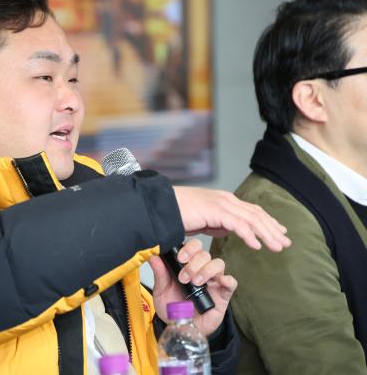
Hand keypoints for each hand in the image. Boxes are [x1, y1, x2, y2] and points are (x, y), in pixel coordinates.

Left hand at [149, 239, 236, 335]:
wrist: (182, 328)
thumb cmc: (173, 308)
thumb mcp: (161, 291)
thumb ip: (160, 274)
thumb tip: (153, 256)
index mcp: (187, 265)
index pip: (193, 246)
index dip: (189, 248)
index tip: (180, 258)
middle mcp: (201, 270)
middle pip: (205, 254)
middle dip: (193, 263)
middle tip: (183, 278)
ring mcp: (213, 282)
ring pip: (218, 264)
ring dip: (206, 270)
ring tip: (196, 283)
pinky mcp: (223, 295)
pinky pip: (231, 282)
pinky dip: (228, 280)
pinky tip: (219, 282)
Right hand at [173, 186, 289, 251]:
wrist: (161, 207)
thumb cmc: (176, 214)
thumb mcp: (201, 220)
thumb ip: (216, 224)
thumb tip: (227, 230)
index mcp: (223, 201)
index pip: (251, 211)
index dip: (267, 222)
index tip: (279, 233)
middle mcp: (226, 200)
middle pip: (256, 214)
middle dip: (273, 229)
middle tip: (286, 242)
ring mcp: (221, 204)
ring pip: (251, 219)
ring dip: (267, 233)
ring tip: (278, 247)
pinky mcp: (215, 211)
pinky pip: (238, 225)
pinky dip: (250, 235)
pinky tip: (257, 246)